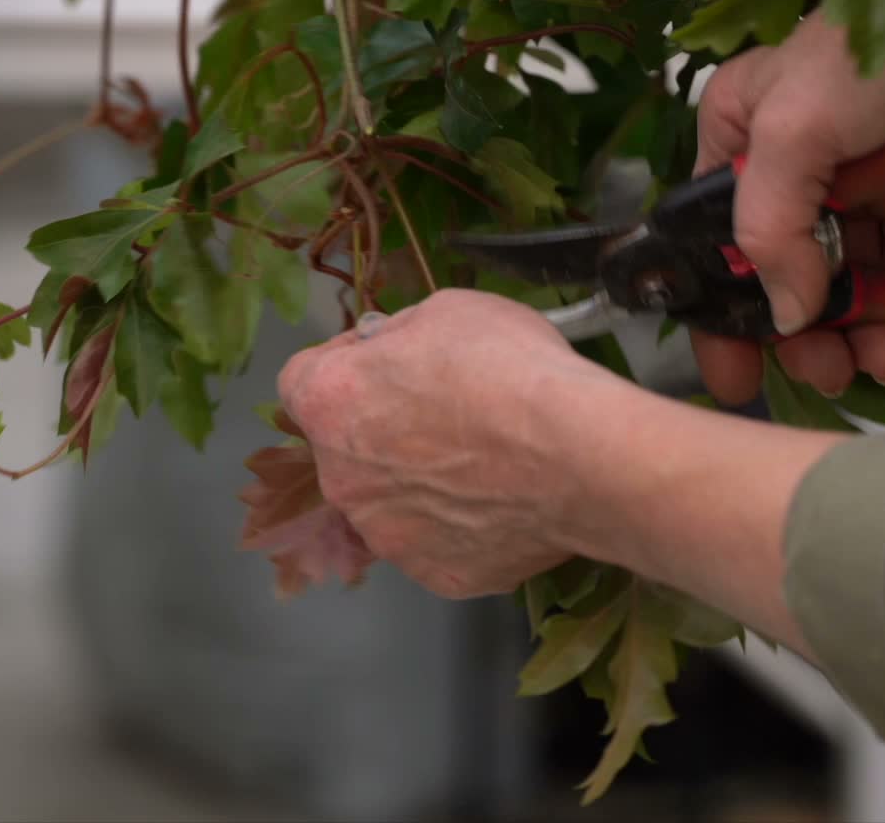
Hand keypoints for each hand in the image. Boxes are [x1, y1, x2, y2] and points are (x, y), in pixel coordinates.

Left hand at [275, 289, 617, 598]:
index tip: (389, 360)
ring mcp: (388, 536)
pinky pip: (441, 542)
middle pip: (348, 448)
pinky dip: (464, 525)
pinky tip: (506, 499)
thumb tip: (390, 353)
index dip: (347, 365)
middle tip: (449, 412)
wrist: (580, 453)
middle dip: (385, 429)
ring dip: (421, 482)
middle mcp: (343, 478)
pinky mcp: (438, 574)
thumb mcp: (446, 310)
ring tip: (487, 461)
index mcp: (330, 402)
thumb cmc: (510, 370)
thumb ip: (399, 337)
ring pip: (392, 502)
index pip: (303, 380)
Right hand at [692, 12, 884, 401]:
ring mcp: (864, 174)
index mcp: (739, 127)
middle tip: (834, 373)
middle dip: (810, 333)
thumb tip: (787, 316)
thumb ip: (770, 231)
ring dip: (870, 334)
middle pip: (785, 270)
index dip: (721, 312)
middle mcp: (794, 155)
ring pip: (853, 280)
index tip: (738, 377)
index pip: (711, 238)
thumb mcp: (795, 131)